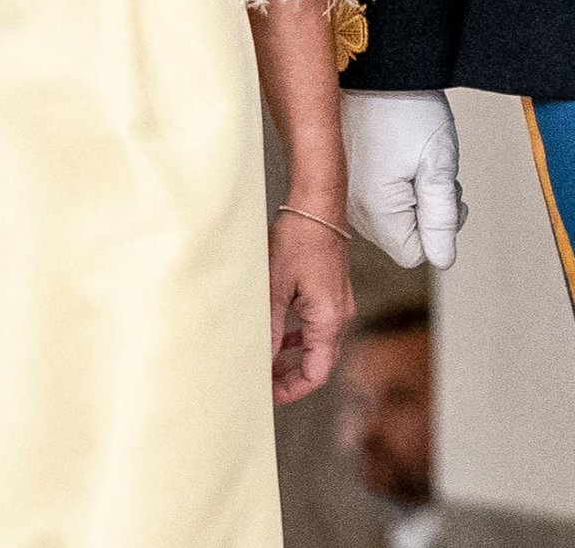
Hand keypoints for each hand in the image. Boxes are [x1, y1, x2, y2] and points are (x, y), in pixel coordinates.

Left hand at [269, 208, 353, 404]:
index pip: (315, 374)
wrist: (318, 206)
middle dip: (290, 375)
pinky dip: (300, 336)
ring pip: (317, 344)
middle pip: (318, 363)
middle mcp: (339, 317)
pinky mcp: (332, 292)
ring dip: (294, 356)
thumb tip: (262, 359)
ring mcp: (338, 304)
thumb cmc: (299, 240)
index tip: (267, 395)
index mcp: (328, 320)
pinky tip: (280, 333)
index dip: (291, 389)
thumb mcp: (277, 287)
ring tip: (267, 361)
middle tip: (262, 381)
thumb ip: (270, 327)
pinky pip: (318, 325)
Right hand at [342, 89, 467, 268]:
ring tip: (414, 156)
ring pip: (386, 216)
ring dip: (409, 196)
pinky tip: (395, 152)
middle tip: (433, 170)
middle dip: (424, 211)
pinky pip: (370, 196)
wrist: (371, 66)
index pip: (414, 254)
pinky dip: (390, 182)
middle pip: (399, 236)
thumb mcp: (437, 163)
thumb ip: (442, 218)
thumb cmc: (404, 107)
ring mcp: (341, 188)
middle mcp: (349, 205)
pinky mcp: (339, 173)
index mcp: (375, 209)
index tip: (446, 194)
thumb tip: (443, 259)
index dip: (440, 229)